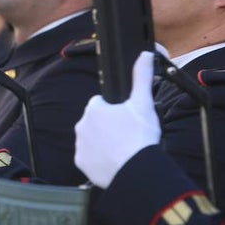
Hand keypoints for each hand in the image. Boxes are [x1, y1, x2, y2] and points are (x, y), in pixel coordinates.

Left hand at [73, 51, 158, 188]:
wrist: (136, 169)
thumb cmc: (139, 136)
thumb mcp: (143, 103)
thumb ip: (142, 77)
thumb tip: (145, 55)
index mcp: (94, 109)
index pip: (101, 104)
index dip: (115, 111)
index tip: (126, 119)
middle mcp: (81, 125)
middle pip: (96, 123)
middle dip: (108, 127)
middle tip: (126, 135)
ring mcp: (80, 146)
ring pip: (92, 139)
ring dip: (104, 142)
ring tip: (122, 149)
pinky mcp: (82, 163)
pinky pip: (90, 158)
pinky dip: (99, 159)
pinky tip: (114, 160)